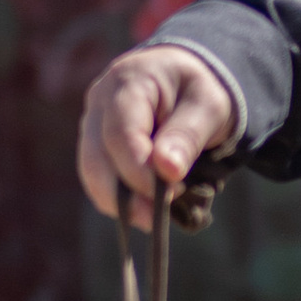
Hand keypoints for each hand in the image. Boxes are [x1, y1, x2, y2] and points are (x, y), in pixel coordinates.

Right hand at [78, 45, 239, 222]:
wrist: (188, 81)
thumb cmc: (199, 90)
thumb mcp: (208, 106)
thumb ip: (188, 135)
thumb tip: (167, 170)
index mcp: (128, 81)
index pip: (120, 134)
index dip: (140, 170)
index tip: (170, 192)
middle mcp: (100, 101)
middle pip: (96, 158)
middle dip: (125, 195)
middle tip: (157, 219)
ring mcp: (93, 124)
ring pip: (92, 173)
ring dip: (120, 203)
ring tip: (153, 219)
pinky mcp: (96, 145)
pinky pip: (99, 179)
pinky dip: (120, 199)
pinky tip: (145, 211)